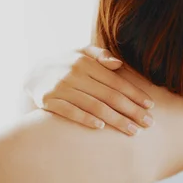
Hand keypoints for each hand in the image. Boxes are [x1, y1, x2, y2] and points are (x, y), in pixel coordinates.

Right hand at [26, 46, 153, 135]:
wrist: (33, 74)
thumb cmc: (67, 64)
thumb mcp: (82, 52)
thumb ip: (101, 55)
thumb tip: (118, 63)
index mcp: (86, 62)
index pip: (116, 81)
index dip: (135, 94)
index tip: (150, 106)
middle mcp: (74, 74)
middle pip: (109, 96)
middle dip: (131, 110)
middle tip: (148, 123)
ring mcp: (60, 88)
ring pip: (94, 106)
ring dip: (115, 119)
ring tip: (132, 130)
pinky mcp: (48, 101)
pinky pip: (69, 112)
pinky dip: (85, 119)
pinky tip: (101, 127)